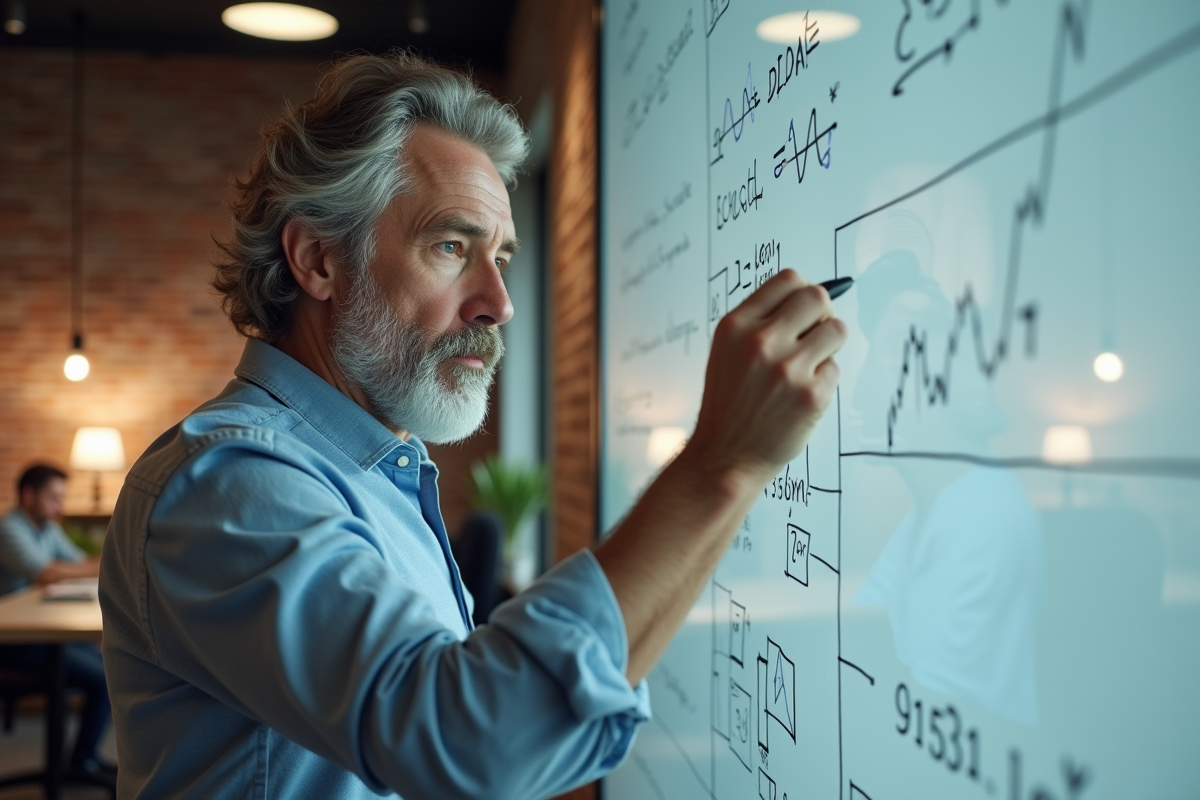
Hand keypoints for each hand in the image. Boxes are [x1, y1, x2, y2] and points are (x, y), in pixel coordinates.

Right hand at [684, 269, 845, 487]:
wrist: (724, 457)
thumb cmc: (727, 406)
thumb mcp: (726, 352)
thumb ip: (758, 323)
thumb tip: (806, 299)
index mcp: (736, 326)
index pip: (787, 280)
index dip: (801, 293)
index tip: (803, 309)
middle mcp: (760, 342)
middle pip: (817, 297)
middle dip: (822, 314)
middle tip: (813, 335)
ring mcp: (787, 369)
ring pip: (836, 330)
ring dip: (829, 346)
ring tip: (809, 365)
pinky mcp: (811, 396)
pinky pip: (835, 370)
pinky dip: (824, 381)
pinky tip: (801, 395)